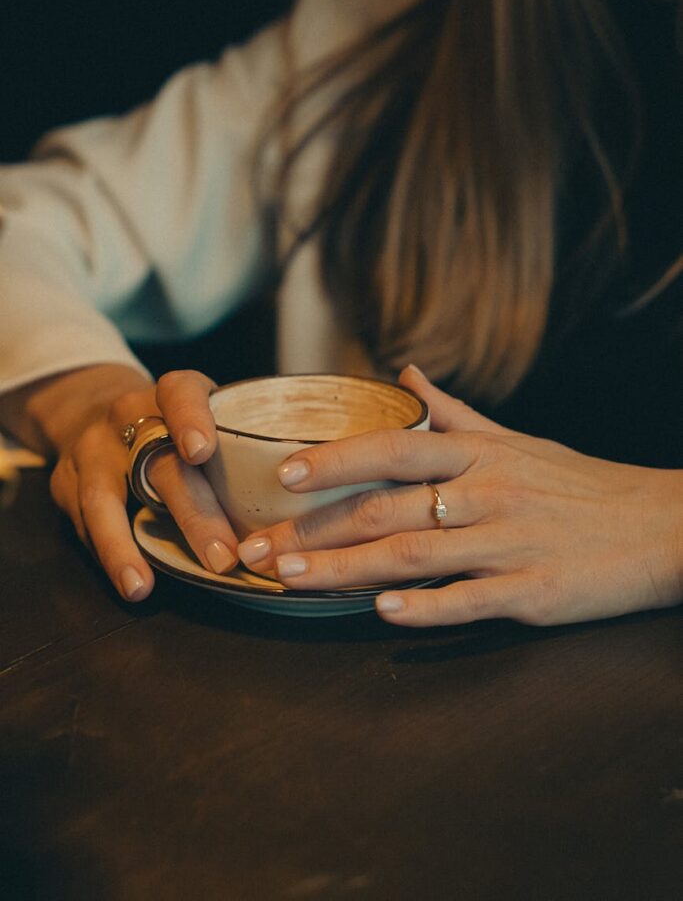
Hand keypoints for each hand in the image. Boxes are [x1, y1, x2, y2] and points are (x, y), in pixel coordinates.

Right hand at [16, 365, 238, 601]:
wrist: (91, 408)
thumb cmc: (172, 424)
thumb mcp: (205, 413)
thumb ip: (241, 448)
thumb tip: (297, 512)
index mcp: (171, 394)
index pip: (180, 393)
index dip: (190, 417)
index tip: (202, 451)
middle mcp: (128, 417)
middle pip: (158, 464)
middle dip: (190, 514)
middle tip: (222, 557)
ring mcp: (92, 450)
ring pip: (103, 498)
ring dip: (123, 546)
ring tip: (140, 585)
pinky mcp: (66, 483)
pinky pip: (83, 523)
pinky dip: (108, 555)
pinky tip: (129, 582)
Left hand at [237, 366, 682, 626]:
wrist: (660, 525)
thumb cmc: (579, 483)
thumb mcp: (519, 440)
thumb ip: (455, 412)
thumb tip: (405, 375)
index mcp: (480, 453)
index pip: (393, 447)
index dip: (334, 459)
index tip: (279, 474)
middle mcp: (488, 493)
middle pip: (385, 508)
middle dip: (314, 529)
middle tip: (259, 548)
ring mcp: (510, 544)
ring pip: (413, 555)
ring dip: (344, 569)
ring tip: (291, 580)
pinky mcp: (535, 592)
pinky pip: (471, 601)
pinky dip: (425, 608)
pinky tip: (381, 613)